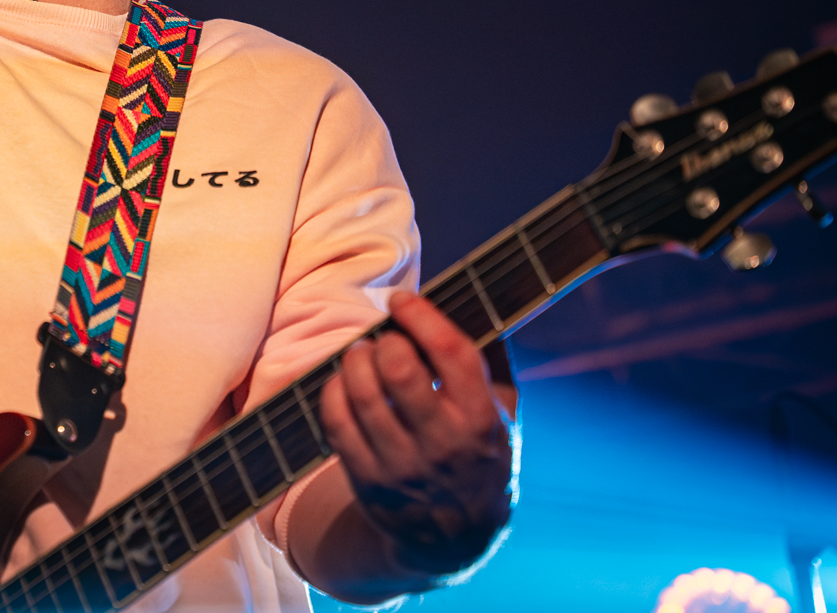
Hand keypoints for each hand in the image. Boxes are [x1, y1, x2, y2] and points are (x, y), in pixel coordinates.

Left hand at [318, 292, 513, 575]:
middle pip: (400, 370)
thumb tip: (478, 299)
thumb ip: (494, 360)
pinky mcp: (367, 479)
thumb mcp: (503, 415)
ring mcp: (401, 464)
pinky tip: (343, 382)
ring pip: (362, 394)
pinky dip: (333, 391)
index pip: (451, 353)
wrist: (454, 538)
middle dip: (385, 341)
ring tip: (360, 354)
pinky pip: (336, 422)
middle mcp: (442, 444)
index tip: (401, 299)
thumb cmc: (479, 456)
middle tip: (383, 338)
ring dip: (354, 360)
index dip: (421, 317)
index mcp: (481, 420)